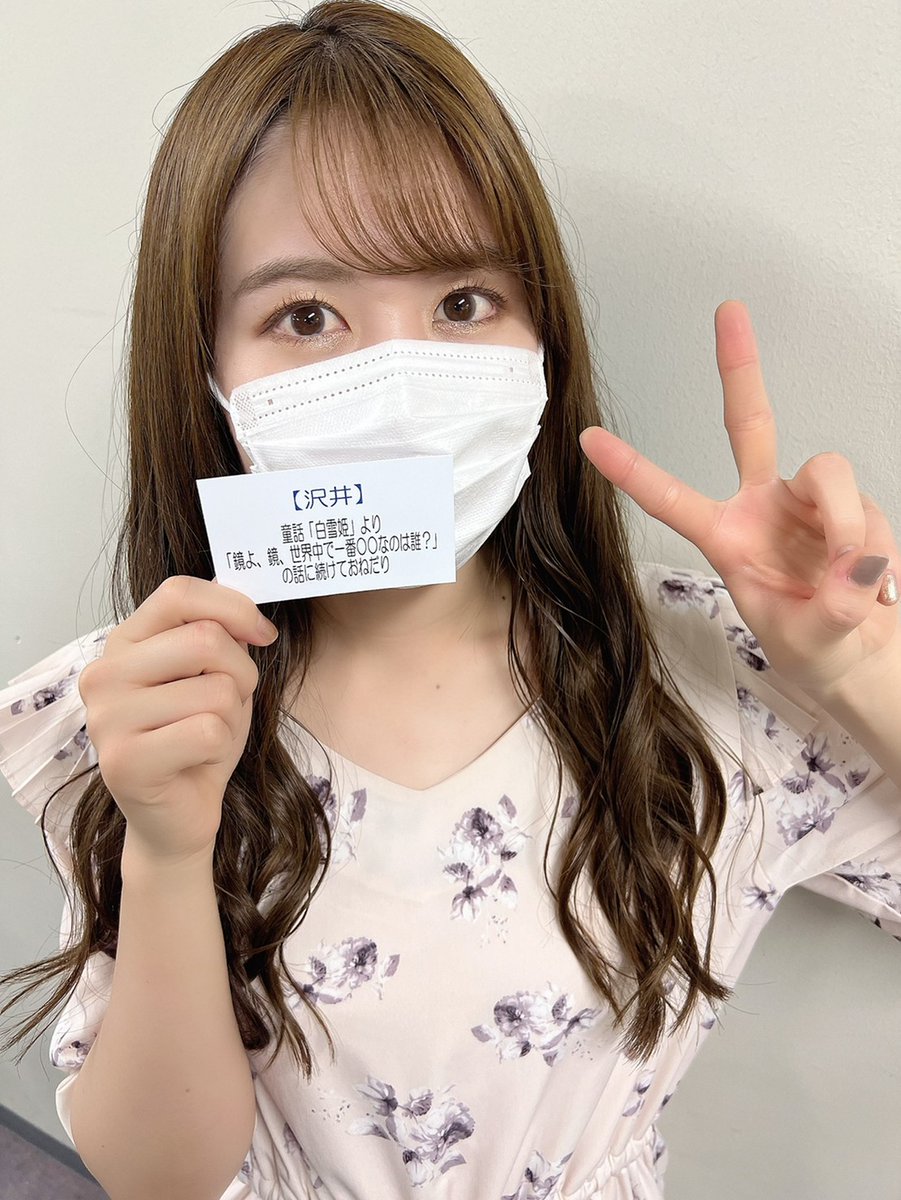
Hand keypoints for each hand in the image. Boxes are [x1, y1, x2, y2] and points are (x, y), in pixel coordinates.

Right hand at [78, 575, 278, 864]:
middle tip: (231, 701)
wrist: (175, 818)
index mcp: (123, 644)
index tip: (263, 634)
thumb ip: (221, 636)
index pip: (179, 593)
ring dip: (231, 717)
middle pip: (205, 639)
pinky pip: (209, 732)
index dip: (234, 607)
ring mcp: (107, 718)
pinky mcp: (124, 761)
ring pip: (214, 690)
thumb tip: (247, 614)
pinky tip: (197, 761)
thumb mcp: (215, 676)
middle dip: (241, 672)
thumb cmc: (196, 739)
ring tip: (206, 736)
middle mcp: (104, 675)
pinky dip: (221, 748)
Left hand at [578, 300, 899, 703]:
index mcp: (726, 537)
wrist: (864, 658)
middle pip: (751, 424)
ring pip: (829, 471)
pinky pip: (870, 512)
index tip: (589, 437)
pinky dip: (876, 552)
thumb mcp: (811, 641)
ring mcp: (810, 501)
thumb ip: (833, 606)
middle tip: (728, 310)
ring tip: (853, 583)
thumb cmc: (817, 649)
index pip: (672, 498)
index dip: (632, 469)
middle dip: (739, 367)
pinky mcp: (854, 506)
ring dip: (847, 524)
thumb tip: (857, 562)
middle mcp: (764, 505)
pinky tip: (875, 584)